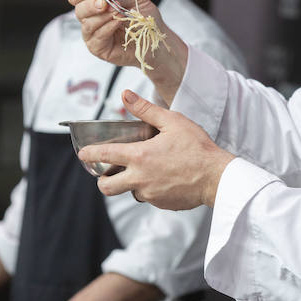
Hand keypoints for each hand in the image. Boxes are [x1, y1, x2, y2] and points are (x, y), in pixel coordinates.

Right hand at [68, 0, 188, 102]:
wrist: (157, 41)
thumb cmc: (145, 20)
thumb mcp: (135, 0)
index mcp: (95, 5)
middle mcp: (91, 20)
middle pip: (79, 10)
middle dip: (91, 5)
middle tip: (105, 4)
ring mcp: (93, 36)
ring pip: (87, 24)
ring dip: (102, 16)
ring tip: (119, 13)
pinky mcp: (99, 49)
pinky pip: (96, 38)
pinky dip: (107, 28)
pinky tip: (117, 23)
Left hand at [78, 90, 234, 208]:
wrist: (217, 176)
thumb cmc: (197, 147)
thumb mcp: (172, 121)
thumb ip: (146, 110)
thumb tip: (125, 95)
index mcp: (139, 156)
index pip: (103, 156)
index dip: (88, 154)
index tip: (83, 153)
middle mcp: (140, 178)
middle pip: (106, 187)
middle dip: (103, 180)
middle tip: (109, 173)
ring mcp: (150, 194)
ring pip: (130, 192)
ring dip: (132, 183)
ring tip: (147, 171)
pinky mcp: (161, 204)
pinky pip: (149, 197)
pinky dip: (151, 189)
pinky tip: (165, 178)